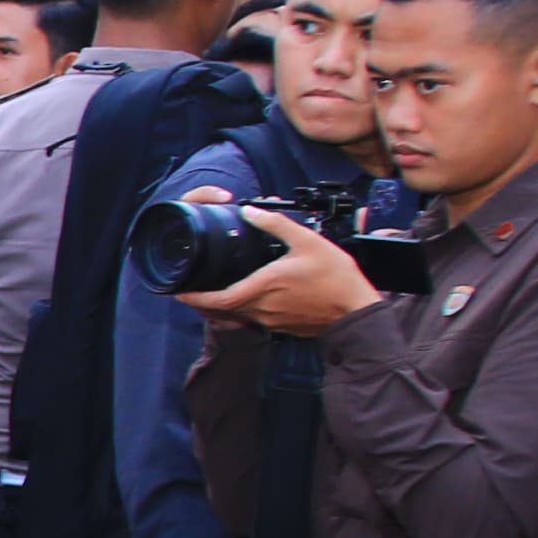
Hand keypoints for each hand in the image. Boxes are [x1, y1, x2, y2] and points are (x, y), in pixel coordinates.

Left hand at [185, 204, 383, 334]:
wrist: (358, 310)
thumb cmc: (336, 278)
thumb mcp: (308, 241)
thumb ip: (276, 225)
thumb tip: (251, 210)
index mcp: (263, 288)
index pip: (218, 299)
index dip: (195, 297)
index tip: (179, 293)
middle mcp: (262, 308)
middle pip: (222, 309)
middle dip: (203, 301)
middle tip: (191, 290)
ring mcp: (272, 321)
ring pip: (238, 315)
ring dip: (223, 306)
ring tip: (214, 292)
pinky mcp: (283, 327)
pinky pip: (255, 320)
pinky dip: (244, 311)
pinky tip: (248, 298)